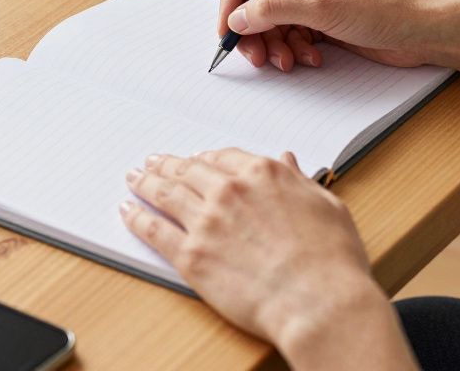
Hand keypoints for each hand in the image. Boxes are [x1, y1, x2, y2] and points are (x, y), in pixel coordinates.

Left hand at [120, 149, 416, 369]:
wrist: (317, 301)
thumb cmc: (331, 260)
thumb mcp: (326, 205)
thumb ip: (300, 181)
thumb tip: (289, 163)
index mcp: (263, 174)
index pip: (224, 157)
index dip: (206, 158)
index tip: (197, 160)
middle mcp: (230, 190)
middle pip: (189, 171)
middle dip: (168, 165)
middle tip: (154, 163)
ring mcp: (207, 221)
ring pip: (166, 194)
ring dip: (146, 183)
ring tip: (134, 179)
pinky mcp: (191, 255)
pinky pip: (154, 230)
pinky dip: (137, 218)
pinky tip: (128, 211)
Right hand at [219, 0, 449, 70]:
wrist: (422, 31)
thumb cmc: (381, 6)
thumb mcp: (319, 7)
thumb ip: (272, 10)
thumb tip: (236, 19)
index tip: (228, 29)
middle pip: (255, 0)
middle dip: (253, 31)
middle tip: (256, 58)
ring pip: (272, 24)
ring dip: (275, 46)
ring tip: (289, 62)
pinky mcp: (322, 22)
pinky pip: (291, 37)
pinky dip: (295, 51)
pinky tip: (313, 59)